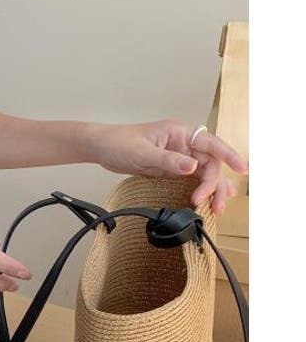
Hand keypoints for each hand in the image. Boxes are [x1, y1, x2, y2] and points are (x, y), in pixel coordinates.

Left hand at [85, 119, 248, 214]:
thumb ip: (168, 160)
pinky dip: (200, 190)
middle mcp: (183, 144)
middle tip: (212, 205)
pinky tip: (206, 200)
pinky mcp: (170, 168)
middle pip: (210, 163)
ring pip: (203, 173)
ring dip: (211, 190)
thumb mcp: (142, 152)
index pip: (210, 143)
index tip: (241, 169)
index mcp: (179, 133)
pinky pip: (191, 179)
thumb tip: (193, 167)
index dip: (229, 155)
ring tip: (215, 209)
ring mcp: (178, 157)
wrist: (101, 147)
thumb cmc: (119, 143)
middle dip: (215, 184)